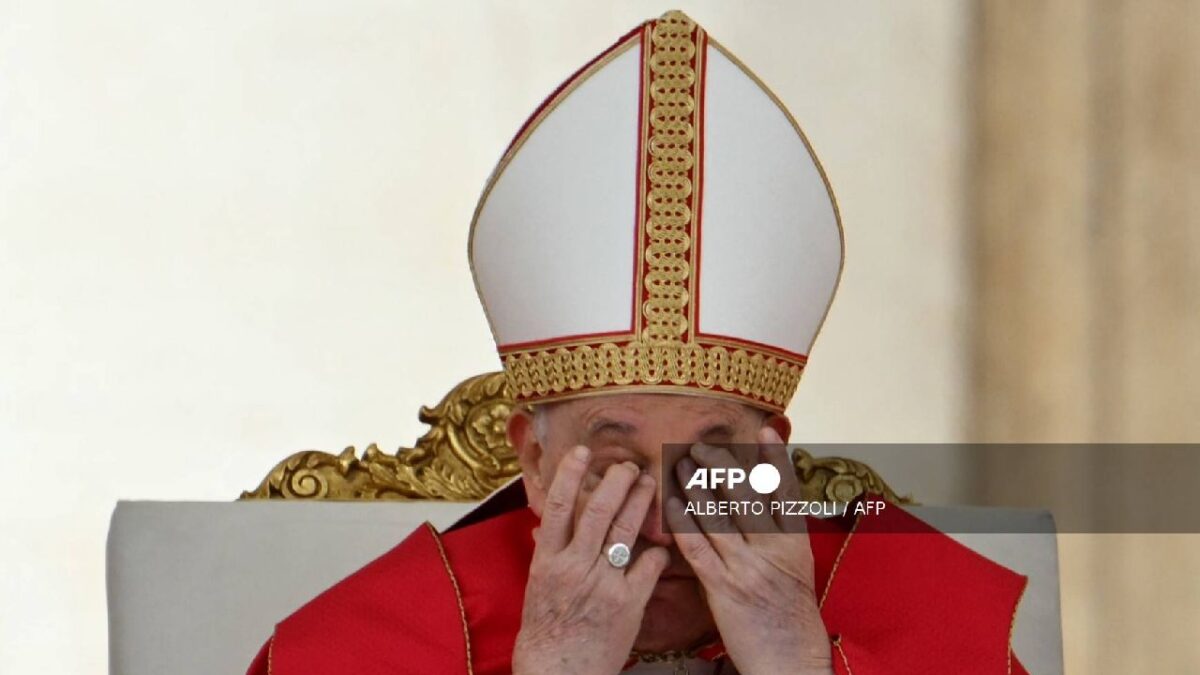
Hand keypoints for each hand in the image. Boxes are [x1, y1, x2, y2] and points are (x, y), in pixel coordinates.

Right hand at [512, 446, 669, 674]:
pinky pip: (649, 566)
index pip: (556, 507)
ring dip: (639, 502)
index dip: (570, 475)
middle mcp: (574, 567)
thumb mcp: (537, 587)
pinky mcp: (629, 603)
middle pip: (596, 511)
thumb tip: (546, 523)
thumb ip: (547, 553)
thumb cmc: (546, 631)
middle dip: (616, 482)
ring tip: (650, 482)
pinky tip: (663, 541)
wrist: (560, 673)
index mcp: (547, 561)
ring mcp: (603, 584)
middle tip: (629, 464)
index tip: (582, 452)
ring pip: (624, 531)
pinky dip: (658, 550)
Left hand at [666, 427, 832, 674]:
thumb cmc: (790, 616)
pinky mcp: (724, 588)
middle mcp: (774, 550)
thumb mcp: (795, 570)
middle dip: (722, 465)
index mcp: (795, 543)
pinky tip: (671, 505)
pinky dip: (683, 523)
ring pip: (718, 516)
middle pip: (746, 495)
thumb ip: (777, 537)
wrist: (791, 660)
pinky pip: (698, 548)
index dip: (772, 458)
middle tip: (701, 445)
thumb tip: (757, 503)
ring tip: (680, 465)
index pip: (785, 491)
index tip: (762, 430)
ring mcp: (748, 568)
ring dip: (696, 486)